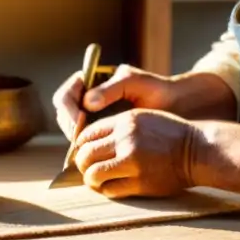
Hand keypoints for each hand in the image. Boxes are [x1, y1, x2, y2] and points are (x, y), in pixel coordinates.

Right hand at [51, 64, 179, 140]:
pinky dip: (88, 149)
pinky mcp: (103, 133)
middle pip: (65, 114)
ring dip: (76, 141)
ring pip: (73, 130)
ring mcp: (94, 117)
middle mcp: (88, 99)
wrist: (174, 106)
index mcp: (92, 82)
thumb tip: (87, 102)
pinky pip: (88, 142)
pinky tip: (96, 157)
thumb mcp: (135, 83)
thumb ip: (111, 89)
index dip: (68, 109)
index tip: (79, 122)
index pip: (67, 94)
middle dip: (70, 127)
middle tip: (80, 141)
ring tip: (88, 150)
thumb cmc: (156, 89)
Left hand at [72, 108, 196, 198]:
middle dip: (82, 164)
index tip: (85, 152)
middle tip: (87, 169)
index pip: (87, 133)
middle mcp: (125, 139)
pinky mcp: (140, 182)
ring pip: (93, 174)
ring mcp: (132, 161)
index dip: (81, 145)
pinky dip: (106, 190)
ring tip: (96, 181)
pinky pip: (110, 189)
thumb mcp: (144, 118)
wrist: (197, 151)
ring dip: (91, 180)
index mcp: (125, 121)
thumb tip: (90, 141)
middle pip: (86, 154)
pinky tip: (110, 187)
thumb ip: (119, 126)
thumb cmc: (171, 134)